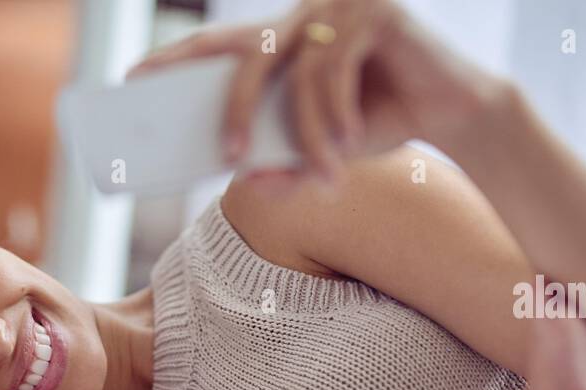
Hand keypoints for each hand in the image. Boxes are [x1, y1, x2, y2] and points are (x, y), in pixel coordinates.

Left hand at [126, 0, 502, 183]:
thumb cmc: (380, 126)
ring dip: (310, 136)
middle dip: (234, 112)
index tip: (131, 77)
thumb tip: (246, 177)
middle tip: (229, 157)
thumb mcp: (320, 149)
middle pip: (246, 60)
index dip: (174, 58)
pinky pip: (333, 70)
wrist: (454, 112)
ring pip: (296, 79)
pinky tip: (351, 144)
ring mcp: (338, 8)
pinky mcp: (374, 12)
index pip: (218, 46)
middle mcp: (304, 17)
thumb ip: (282, 159)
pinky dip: (338, 116)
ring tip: (329, 176)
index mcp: (284, 43)